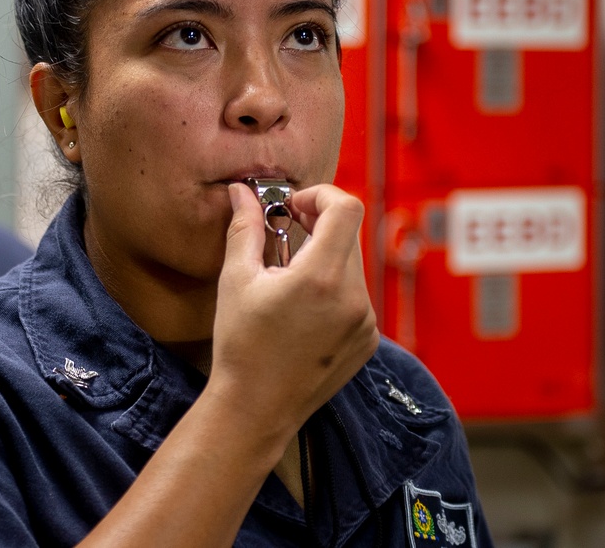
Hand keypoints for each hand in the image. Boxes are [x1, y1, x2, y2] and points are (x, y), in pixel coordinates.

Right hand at [208, 182, 378, 436]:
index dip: (321, 194)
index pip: (346, 208)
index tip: (295, 205)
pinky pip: (358, 296)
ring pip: (353, 265)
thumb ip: (245, 229)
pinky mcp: (368, 340)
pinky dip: (335, 288)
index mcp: (321, 278)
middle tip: (287, 230)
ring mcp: (366, 322)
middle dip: (319, 224)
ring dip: (326, 257)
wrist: (256, 410)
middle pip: (349, 234)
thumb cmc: (241, 346)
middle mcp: (354, 298)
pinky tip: (305, 308)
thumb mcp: (236, 280)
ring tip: (291, 276)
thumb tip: (242, 193)